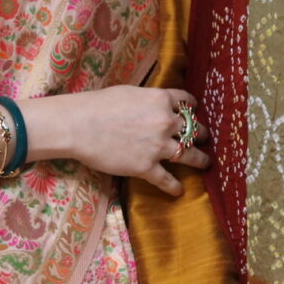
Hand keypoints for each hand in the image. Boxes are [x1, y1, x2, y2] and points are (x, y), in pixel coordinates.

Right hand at [27, 86, 211, 193]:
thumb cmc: (97, 105)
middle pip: (193, 129)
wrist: (78, 125)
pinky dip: (174, 186)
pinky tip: (180, 191)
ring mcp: (158, 147)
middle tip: (204, 138)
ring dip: (200, 160)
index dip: (193, 108)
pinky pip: (167, 179)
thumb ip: (148, 99)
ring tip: (206, 163)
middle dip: (201, 134)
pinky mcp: (146, 167)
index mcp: (161, 100)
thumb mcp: (129, 92)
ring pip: (189, 155)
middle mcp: (165, 122)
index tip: (196, 111)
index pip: (187, 102)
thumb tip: (155, 104)